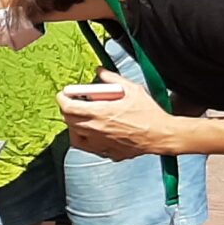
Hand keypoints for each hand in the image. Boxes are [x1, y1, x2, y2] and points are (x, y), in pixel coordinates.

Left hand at [57, 71, 173, 159]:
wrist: (161, 135)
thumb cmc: (149, 114)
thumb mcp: (132, 89)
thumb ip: (112, 79)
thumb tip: (100, 72)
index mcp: (100, 112)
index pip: (68, 106)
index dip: (62, 99)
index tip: (63, 94)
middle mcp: (96, 129)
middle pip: (68, 120)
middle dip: (67, 110)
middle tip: (73, 103)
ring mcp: (100, 143)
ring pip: (75, 136)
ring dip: (74, 125)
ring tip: (82, 117)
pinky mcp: (107, 152)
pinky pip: (88, 147)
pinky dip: (85, 139)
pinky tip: (92, 132)